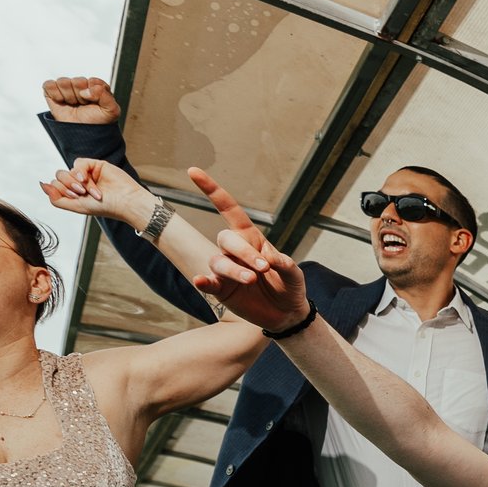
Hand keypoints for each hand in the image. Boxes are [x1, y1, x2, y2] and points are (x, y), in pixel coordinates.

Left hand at [38, 158, 150, 227]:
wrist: (125, 202)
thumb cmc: (104, 208)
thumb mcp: (76, 207)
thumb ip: (56, 199)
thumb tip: (42, 185)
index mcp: (74, 193)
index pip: (55, 185)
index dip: (61, 190)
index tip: (76, 197)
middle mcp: (79, 183)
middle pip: (59, 176)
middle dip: (68, 185)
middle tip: (81, 193)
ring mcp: (87, 173)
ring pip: (68, 170)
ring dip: (76, 181)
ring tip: (89, 190)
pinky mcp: (96, 164)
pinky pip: (79, 163)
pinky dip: (81, 171)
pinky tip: (87, 179)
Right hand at [41, 76, 121, 124]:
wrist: (83, 137)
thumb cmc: (98, 123)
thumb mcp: (111, 110)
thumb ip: (105, 95)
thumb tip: (85, 90)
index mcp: (96, 86)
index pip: (93, 81)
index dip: (93, 94)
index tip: (94, 104)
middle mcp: (81, 86)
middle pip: (77, 81)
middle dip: (80, 96)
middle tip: (83, 106)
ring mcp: (66, 88)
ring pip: (63, 82)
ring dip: (68, 96)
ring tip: (73, 105)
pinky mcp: (52, 93)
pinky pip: (49, 85)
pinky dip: (55, 94)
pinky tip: (61, 102)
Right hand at [186, 167, 310, 333]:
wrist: (287, 314)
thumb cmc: (290, 287)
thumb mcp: (294, 273)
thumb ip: (286, 264)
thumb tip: (271, 259)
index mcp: (252, 239)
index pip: (229, 210)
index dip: (212, 191)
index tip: (193, 172)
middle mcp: (235, 251)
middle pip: (226, 239)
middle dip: (243, 252)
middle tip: (263, 268)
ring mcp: (226, 270)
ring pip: (218, 261)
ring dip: (234, 269)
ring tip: (252, 280)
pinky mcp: (221, 290)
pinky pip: (208, 282)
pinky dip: (203, 280)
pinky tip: (201, 281)